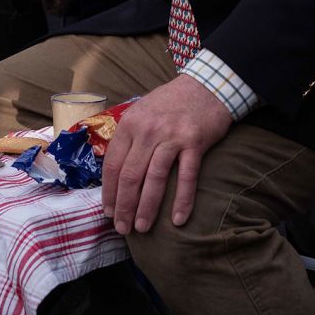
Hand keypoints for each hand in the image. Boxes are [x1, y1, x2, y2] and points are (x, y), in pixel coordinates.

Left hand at [102, 76, 231, 233]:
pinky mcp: (195, 143)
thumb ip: (129, 137)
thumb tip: (115, 171)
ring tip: (142, 227)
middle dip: (124, 206)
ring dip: (147, 207)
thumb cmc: (171, 102)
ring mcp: (171, 137)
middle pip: (130, 175)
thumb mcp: (142, 112)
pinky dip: (182, 200)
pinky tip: (178, 219)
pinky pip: (186, 177)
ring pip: (154, 178)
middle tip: (123, 228)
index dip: (109, 192)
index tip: (109, 212)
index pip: (112, 164)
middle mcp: (147, 131)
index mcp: (130, 124)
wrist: (206, 85)